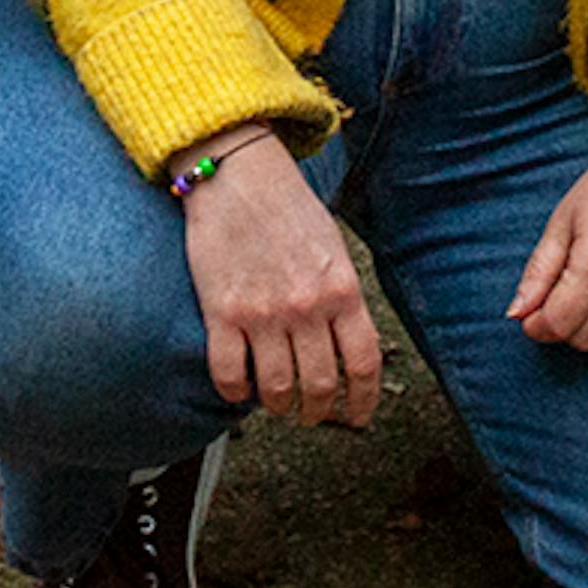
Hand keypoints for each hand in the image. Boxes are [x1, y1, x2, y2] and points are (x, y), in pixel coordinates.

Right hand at [181, 135, 385, 425]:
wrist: (238, 172)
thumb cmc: (287, 206)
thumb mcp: (333, 248)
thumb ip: (341, 297)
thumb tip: (347, 346)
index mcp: (341, 288)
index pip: (364, 364)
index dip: (364, 400)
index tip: (359, 416)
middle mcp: (306, 306)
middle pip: (321, 386)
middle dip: (318, 410)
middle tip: (312, 412)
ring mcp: (263, 312)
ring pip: (278, 390)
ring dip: (280, 405)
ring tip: (278, 402)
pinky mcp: (222, 312)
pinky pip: (230, 375)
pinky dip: (236, 393)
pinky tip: (241, 388)